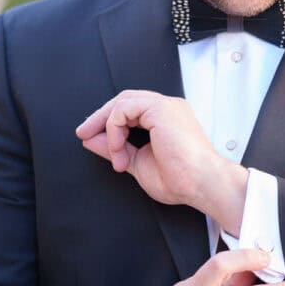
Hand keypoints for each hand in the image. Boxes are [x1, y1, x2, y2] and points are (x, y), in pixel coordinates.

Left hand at [76, 90, 229, 213]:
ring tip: (112, 153)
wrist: (201, 185)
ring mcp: (165, 106)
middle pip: (123, 100)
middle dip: (100, 117)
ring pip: (122, 102)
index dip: (108, 121)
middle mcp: (167, 108)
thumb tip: (91, 139)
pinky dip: (114, 129)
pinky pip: (123, 109)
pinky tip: (119, 149)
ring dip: (107, 126)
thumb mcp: (137, 162)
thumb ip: (115, 148)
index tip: (91, 138)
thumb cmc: (181, 180)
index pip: (129, 109)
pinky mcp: (160, 109)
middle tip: (84, 134)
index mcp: (165, 119)